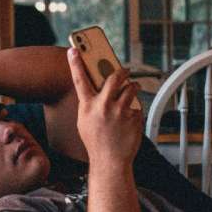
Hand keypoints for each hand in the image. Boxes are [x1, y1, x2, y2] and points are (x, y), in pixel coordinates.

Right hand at [67, 47, 142, 167]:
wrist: (110, 161)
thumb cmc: (96, 142)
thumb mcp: (85, 121)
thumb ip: (90, 104)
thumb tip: (99, 88)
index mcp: (88, 106)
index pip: (79, 80)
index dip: (75, 63)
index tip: (73, 49)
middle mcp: (103, 106)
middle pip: (115, 77)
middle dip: (122, 71)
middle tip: (125, 70)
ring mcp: (120, 111)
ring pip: (131, 88)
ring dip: (133, 87)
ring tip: (132, 91)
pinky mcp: (133, 117)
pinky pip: (137, 105)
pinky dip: (135, 108)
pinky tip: (130, 119)